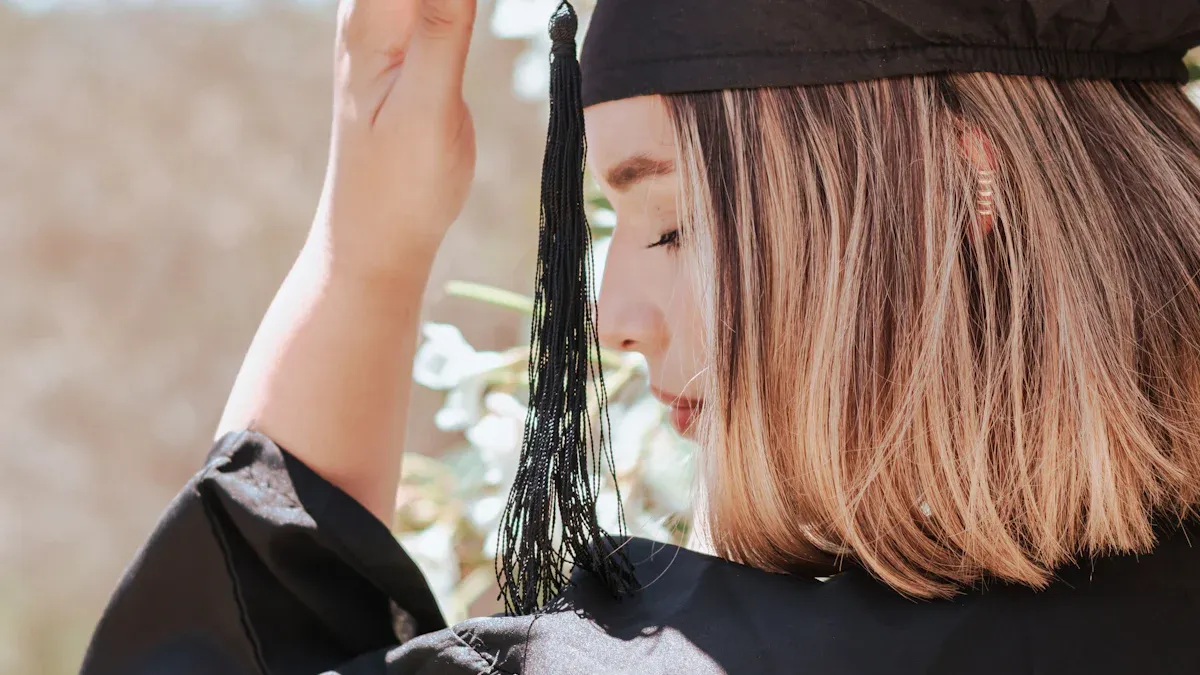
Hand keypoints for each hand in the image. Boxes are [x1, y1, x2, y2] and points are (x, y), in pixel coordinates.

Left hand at [317, 0, 477, 281]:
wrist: (377, 235)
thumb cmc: (399, 185)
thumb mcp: (427, 107)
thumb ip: (444, 24)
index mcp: (370, 17)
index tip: (481, 3)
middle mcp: (372, 8)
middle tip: (491, 21)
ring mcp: (389, 22)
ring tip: (503, 12)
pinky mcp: (411, 39)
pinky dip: (466, 1)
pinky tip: (485, 9)